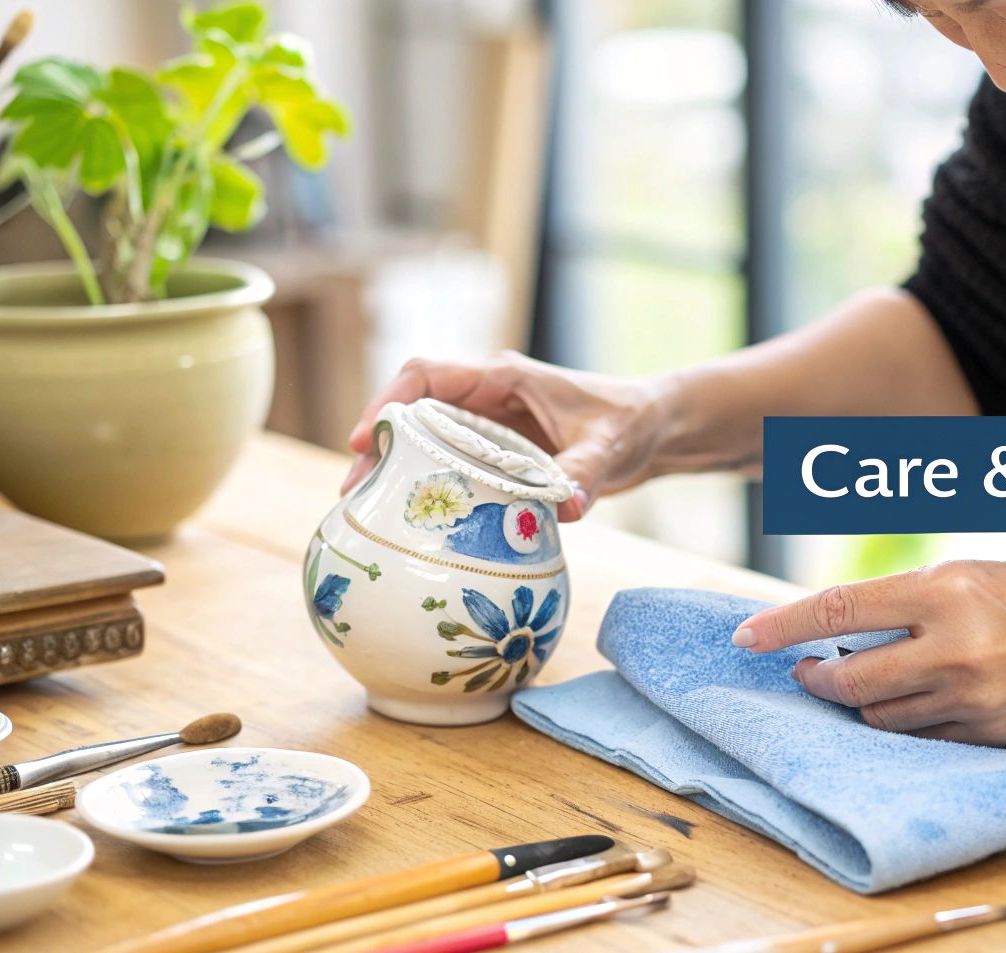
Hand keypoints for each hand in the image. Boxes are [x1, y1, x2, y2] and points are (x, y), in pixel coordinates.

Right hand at [343, 352, 669, 520]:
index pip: (428, 376)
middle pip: (413, 412)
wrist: (652, 430)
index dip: (389, 402)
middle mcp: (487, 396)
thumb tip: (565, 510)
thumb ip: (584, 473)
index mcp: (503, 377)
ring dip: (397, 471)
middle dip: (378, 446)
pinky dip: (429, 488)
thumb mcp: (609, 445)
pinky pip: (451, 466)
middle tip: (353, 493)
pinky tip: (414, 524)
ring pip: (426, 441)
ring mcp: (489, 426)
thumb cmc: (630, 422)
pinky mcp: (497, 454)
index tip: (363, 438)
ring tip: (369, 513)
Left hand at [729, 560, 1005, 744]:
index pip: (840, 612)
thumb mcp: (974, 573)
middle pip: (849, 681)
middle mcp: (955, 648)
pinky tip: (914, 704)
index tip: (745, 638)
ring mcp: (975, 699)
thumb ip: (909, 601)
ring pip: (882, 718)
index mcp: (947, 591)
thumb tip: (843, 629)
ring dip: (860, 705)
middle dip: (815, 680)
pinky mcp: (993, 735)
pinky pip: (924, 738)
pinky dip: (906, 724)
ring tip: (865, 685)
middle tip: (806, 672)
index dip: (783, 626)